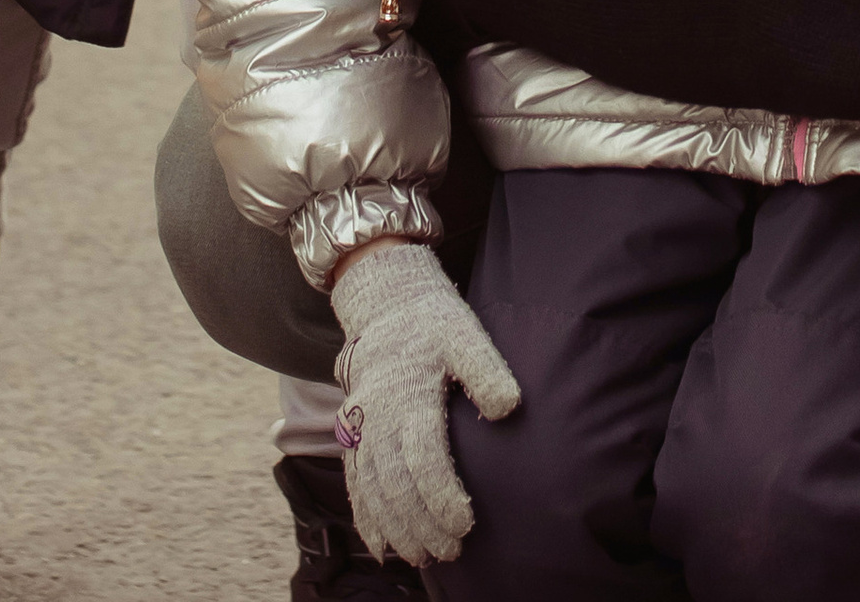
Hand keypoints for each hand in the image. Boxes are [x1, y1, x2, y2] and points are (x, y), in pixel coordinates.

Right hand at [328, 239, 520, 568]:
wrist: (386, 302)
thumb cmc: (434, 323)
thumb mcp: (465, 333)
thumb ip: (486, 370)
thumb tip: (507, 408)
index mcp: (408, 392)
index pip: (422, 457)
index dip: (442, 495)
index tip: (465, 522)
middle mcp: (377, 414)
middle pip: (395, 482)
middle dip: (420, 523)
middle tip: (449, 552)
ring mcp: (360, 424)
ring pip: (372, 487)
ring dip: (394, 527)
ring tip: (421, 557)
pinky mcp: (352, 431)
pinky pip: (354, 480)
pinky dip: (366, 516)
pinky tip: (381, 546)